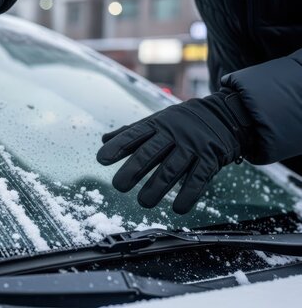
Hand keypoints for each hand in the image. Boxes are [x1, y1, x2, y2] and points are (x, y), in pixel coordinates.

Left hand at [96, 91, 253, 213]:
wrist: (222, 116)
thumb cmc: (180, 123)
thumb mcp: (156, 122)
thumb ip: (131, 133)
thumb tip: (104, 140)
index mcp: (156, 125)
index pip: (134, 135)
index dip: (118, 146)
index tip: (102, 159)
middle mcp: (173, 134)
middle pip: (151, 152)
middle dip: (134, 169)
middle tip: (119, 186)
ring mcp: (192, 146)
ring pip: (173, 168)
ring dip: (158, 186)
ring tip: (144, 202)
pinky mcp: (210, 158)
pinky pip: (199, 178)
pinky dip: (189, 194)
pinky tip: (178, 208)